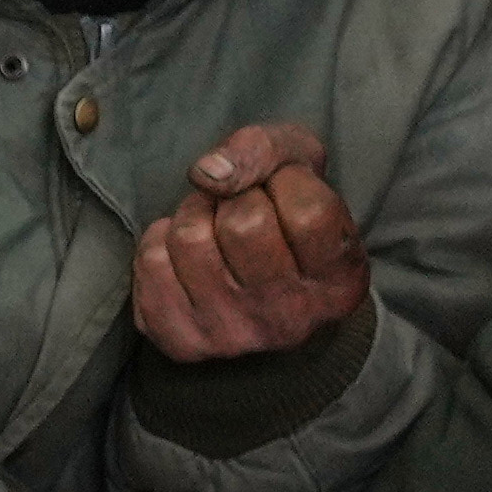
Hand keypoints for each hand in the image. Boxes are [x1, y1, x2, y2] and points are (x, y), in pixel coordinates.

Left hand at [127, 124, 368, 364]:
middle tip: (243, 208)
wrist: (258, 293)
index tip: (284, 192)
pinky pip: (151, 263)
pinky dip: (161, 239)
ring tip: (213, 227)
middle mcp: (290, 319)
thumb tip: (207, 173)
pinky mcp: (183, 340)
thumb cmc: (286, 217)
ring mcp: (234, 336)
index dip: (287, 182)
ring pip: (190, 238)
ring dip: (196, 213)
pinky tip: (187, 252)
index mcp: (339, 283)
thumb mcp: (299, 166)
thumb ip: (265, 151)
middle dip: (237, 197)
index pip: (309, 212)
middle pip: (244, 225)